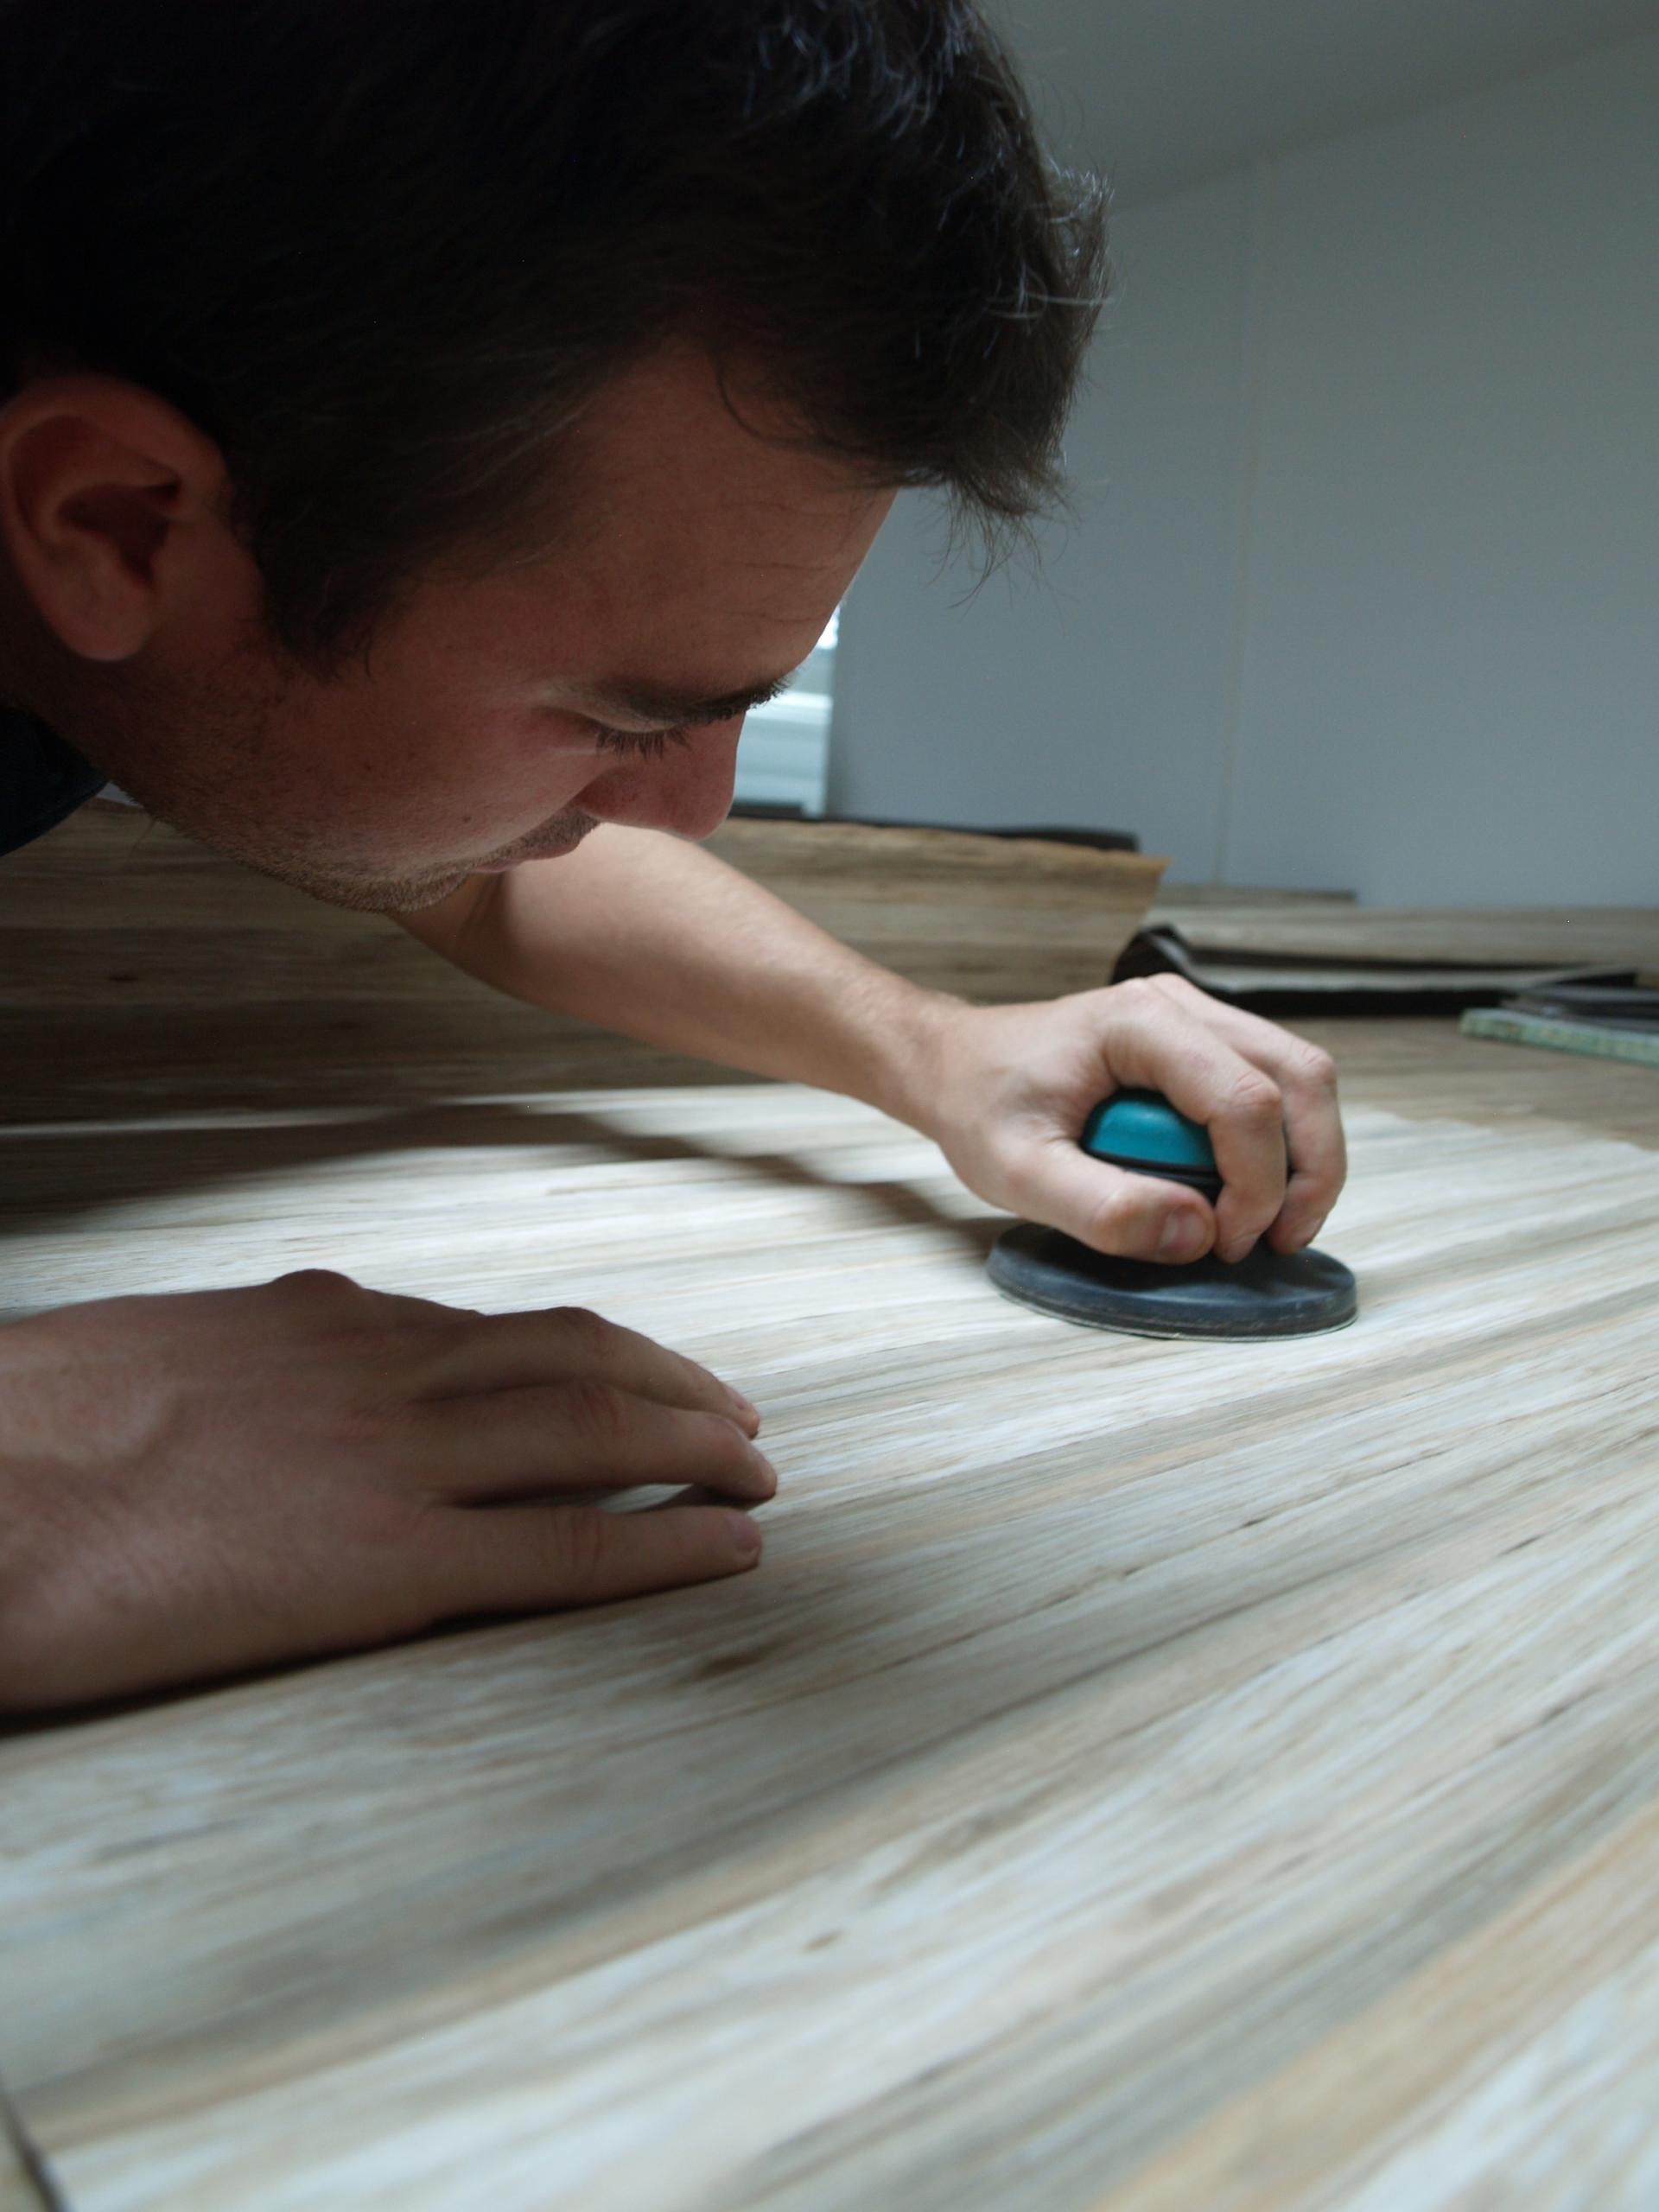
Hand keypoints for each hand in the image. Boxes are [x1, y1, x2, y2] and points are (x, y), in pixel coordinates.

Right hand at [0, 1271, 772, 1711]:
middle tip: (736, 1418)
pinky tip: (730, 1551)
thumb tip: (276, 1339)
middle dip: (673, 1383)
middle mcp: (380, 1370)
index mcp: (320, 1324)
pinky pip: (567, 1546)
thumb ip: (246, 1349)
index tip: (640, 1372)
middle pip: (572, 1359)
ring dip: (696, 1446)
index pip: (493, 1331)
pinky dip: (668, 1543)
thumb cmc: (32, 1432)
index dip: (590, 1353)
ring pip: (594, 1429)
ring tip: (757, 1473)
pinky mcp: (389, 1564)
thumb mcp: (156, 1353)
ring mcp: (394, 1460)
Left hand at [913, 976, 1344, 1264]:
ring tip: (1268, 1225)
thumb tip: (1198, 1235)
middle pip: (1301, 1077)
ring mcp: (1196, 1018)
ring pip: (1302, 1078)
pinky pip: (1273, 1085)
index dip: (1258, 1184)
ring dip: (1306, 1158)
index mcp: (1138, 1023)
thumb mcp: (1017, 1173)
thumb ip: (1103, 1210)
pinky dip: (1280, 1145)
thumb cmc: (980, 1105)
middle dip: (1310, 1170)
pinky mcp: (1201, 1043)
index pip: (1245, 1099)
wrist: (955, 1064)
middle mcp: (1180, 1006)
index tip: (1225, 1244)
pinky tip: (1245, 1196)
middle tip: (1279, 1241)